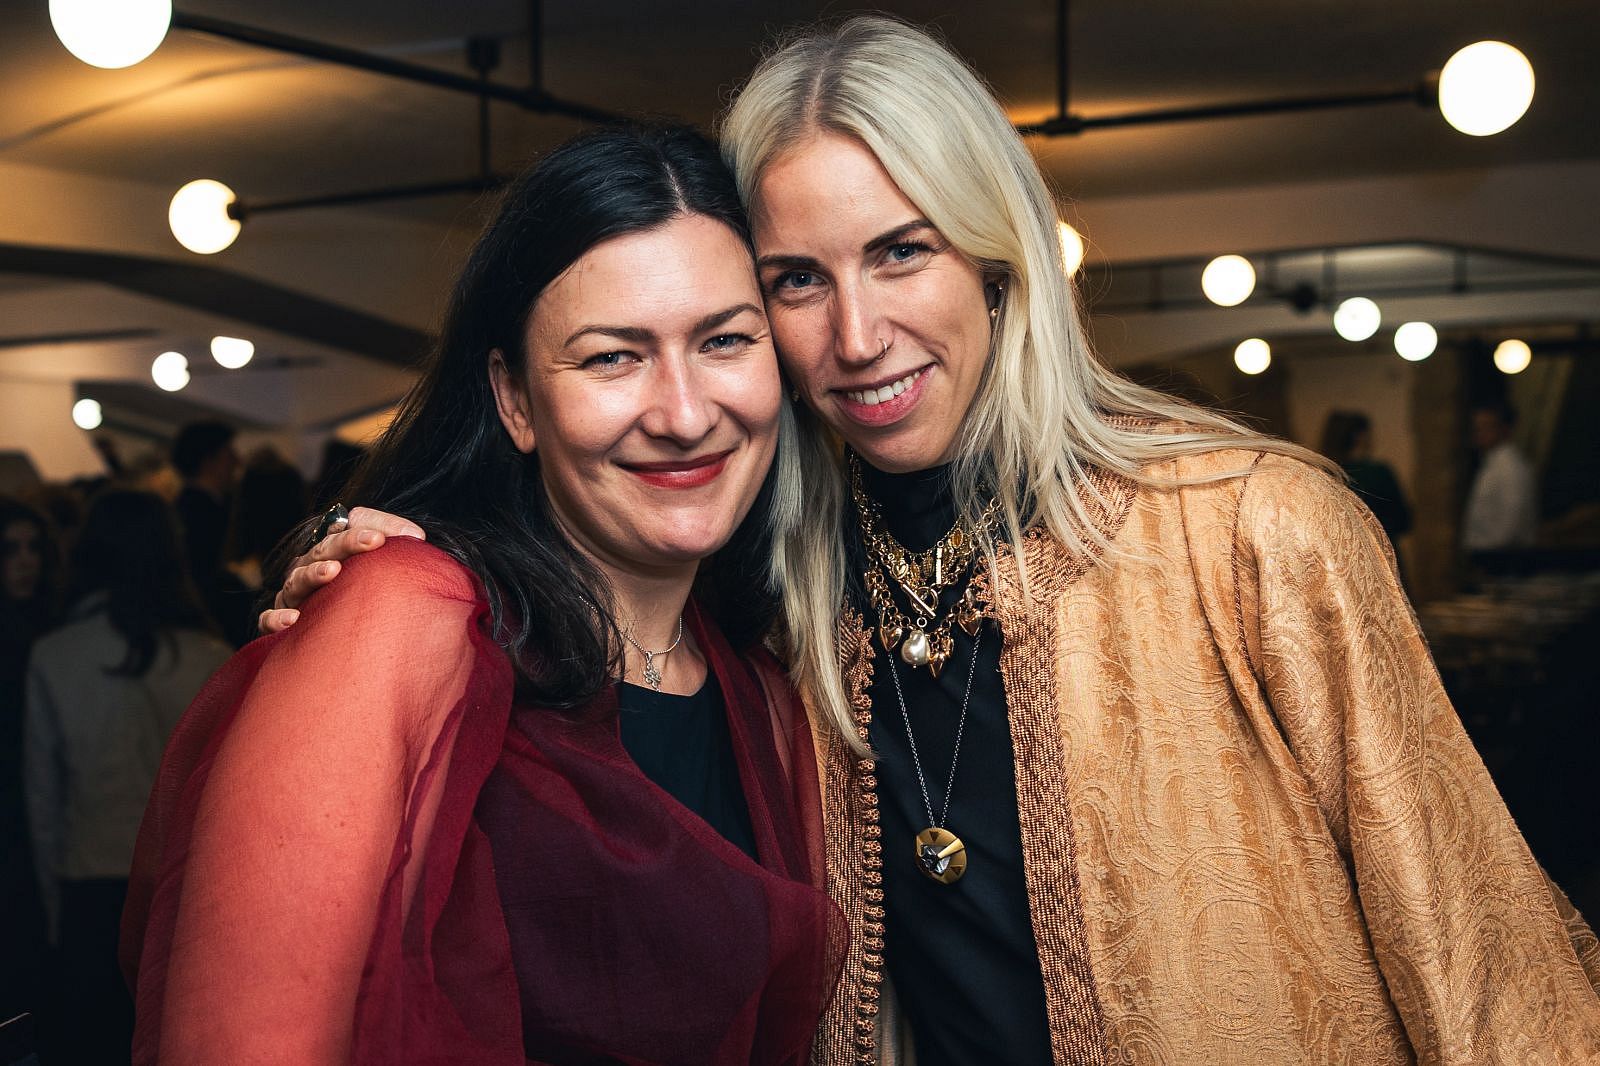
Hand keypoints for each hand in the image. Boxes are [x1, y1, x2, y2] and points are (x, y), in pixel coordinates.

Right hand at [258, 507, 425, 632]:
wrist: (346, 644)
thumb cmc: (370, 594)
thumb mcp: (388, 568)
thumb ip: (400, 544)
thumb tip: (416, 537)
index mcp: (335, 551)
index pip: (346, 528)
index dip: (364, 529)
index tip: (382, 538)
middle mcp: (311, 567)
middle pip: (324, 549)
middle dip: (347, 544)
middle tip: (372, 542)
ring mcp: (294, 594)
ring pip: (297, 579)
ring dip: (314, 573)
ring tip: (332, 572)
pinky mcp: (279, 622)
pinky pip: (269, 617)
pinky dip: (276, 617)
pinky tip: (293, 620)